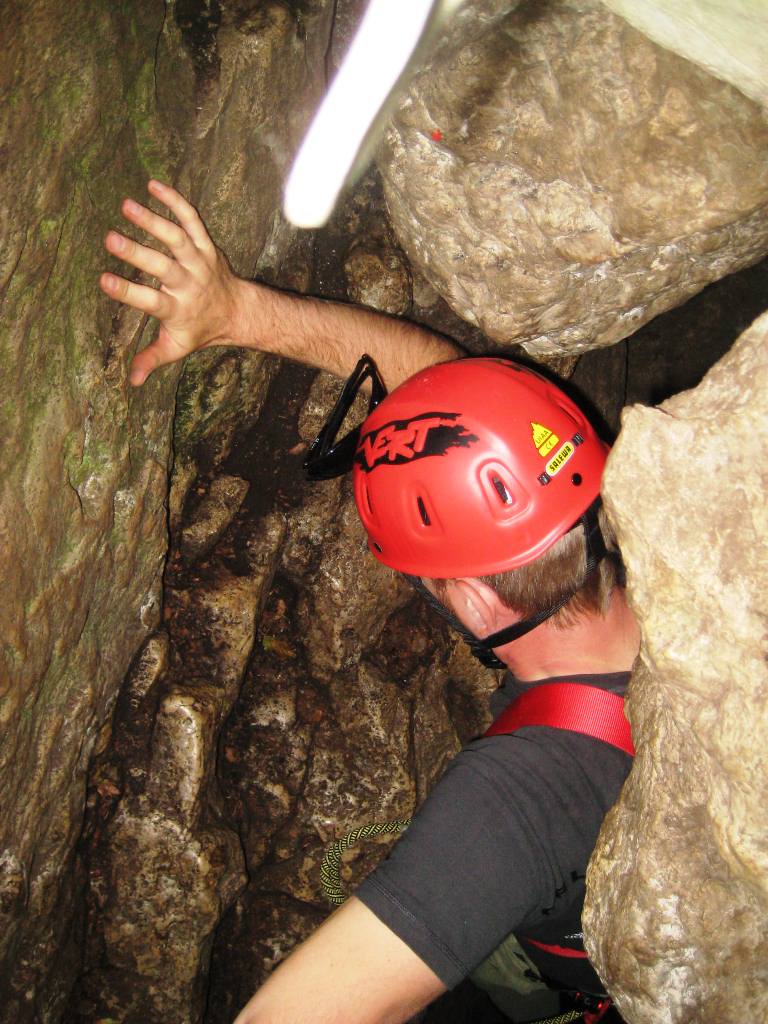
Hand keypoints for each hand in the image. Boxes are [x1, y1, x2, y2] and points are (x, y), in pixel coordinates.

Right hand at [100, 180, 244, 385]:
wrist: (238, 311)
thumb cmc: (199, 330)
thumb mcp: (177, 347)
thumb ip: (152, 359)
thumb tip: (131, 381)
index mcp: (178, 309)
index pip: (150, 301)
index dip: (128, 292)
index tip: (102, 280)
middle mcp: (189, 283)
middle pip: (163, 267)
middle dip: (137, 254)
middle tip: (109, 238)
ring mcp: (199, 261)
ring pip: (178, 238)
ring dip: (154, 221)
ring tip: (127, 205)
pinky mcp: (207, 244)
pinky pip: (193, 220)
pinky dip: (176, 201)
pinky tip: (153, 184)